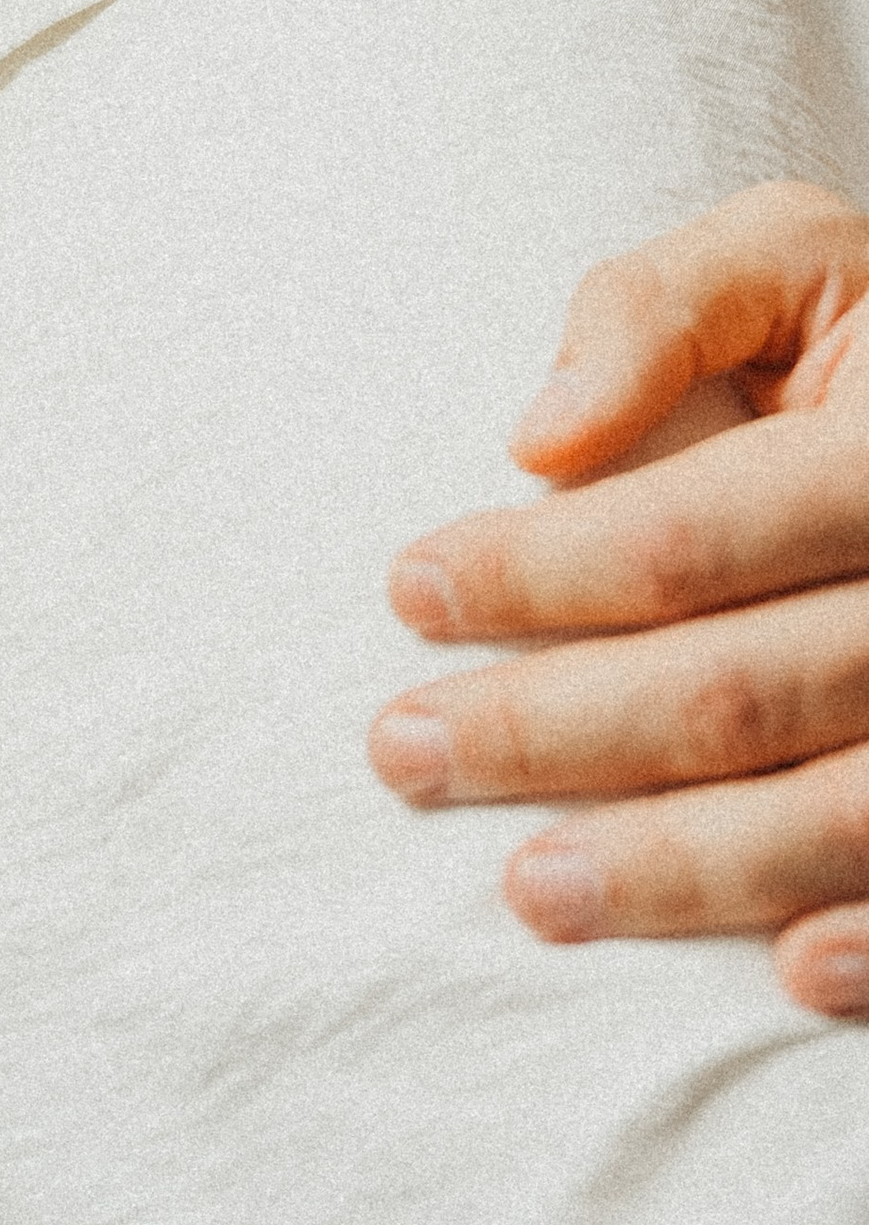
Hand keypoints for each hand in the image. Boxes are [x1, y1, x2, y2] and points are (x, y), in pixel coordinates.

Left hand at [368, 181, 868, 1012]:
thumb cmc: (868, 329)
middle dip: (555, 732)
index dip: (539, 571)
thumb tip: (538, 437)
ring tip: (527, 891)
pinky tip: (781, 969)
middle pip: (739, 691)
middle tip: (402, 753)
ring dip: (678, 868)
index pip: (690, 536)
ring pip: (835, 812)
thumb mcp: (790, 255)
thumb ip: (658, 309)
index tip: (406, 591)